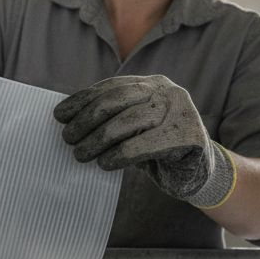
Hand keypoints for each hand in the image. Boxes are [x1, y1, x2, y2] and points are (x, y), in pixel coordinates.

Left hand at [53, 75, 234, 207]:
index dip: (82, 99)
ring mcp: (181, 112)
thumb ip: (113, 118)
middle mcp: (168, 92)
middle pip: (118, 100)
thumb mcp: (135, 128)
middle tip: (68, 138)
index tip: (59, 115)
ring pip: (130, 121)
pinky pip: (146, 144)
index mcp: (153, 84)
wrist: (199, 173)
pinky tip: (105, 164)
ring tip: (81, 154)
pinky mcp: (189, 136)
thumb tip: (69, 121)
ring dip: (99, 139)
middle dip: (87, 119)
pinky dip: (120, 154)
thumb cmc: (158, 150)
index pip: (111, 86)